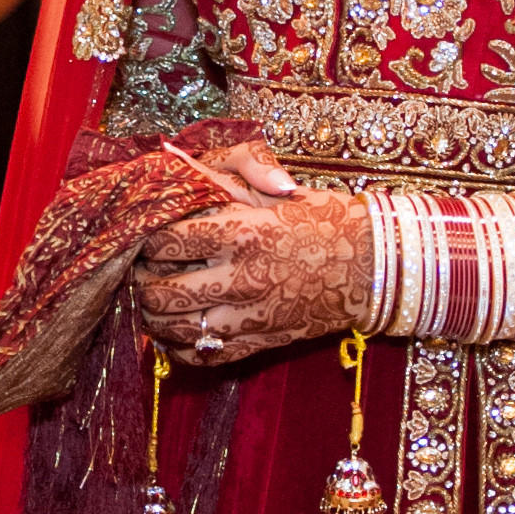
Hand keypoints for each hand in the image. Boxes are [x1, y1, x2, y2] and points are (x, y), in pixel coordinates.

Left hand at [133, 148, 372, 362]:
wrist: (373, 266)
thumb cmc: (321, 220)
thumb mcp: (272, 189)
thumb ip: (220, 176)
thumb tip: (171, 156)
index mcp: (242, 232)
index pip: (165, 240)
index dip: (146, 237)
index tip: (147, 232)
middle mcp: (242, 277)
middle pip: (161, 291)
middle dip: (142, 280)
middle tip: (143, 269)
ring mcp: (249, 316)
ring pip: (175, 328)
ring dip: (154, 316)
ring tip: (155, 299)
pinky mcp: (258, 343)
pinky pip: (201, 357)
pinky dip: (179, 347)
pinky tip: (178, 329)